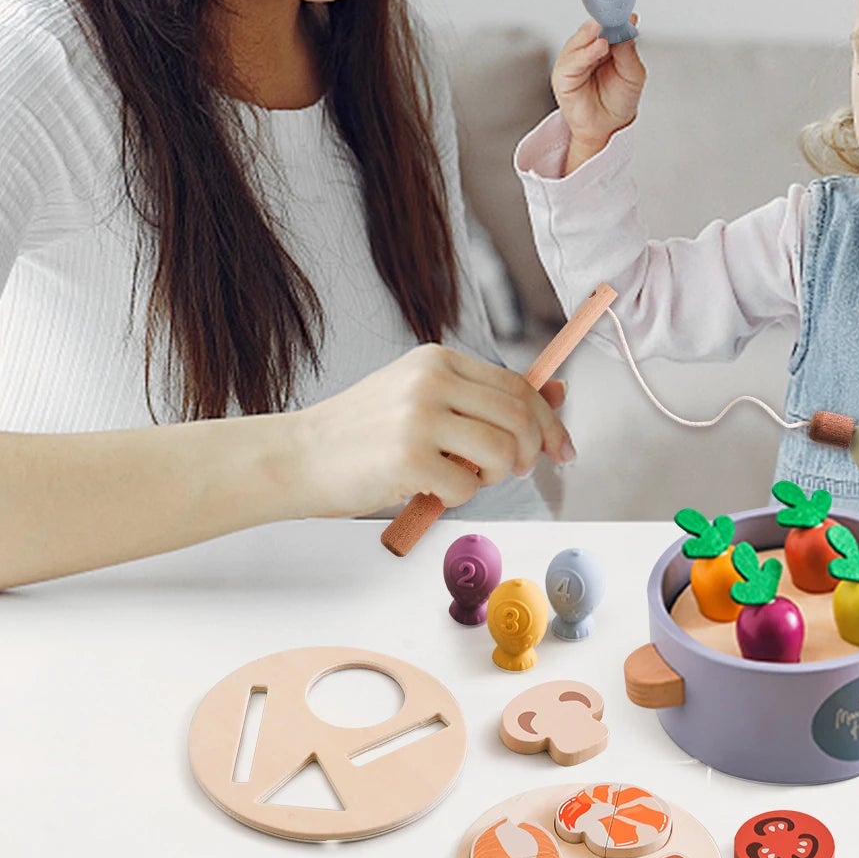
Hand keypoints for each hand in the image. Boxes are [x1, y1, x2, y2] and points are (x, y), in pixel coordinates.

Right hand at [284, 344, 573, 517]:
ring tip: (461, 478)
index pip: (518, 386)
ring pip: (501, 451)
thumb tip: (556, 394)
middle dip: (529, 453)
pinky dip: (457, 497)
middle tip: (512, 471)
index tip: (561, 449)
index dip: (548, 421)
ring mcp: (419, 417)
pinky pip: (466, 487)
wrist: (297, 456)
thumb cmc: (363, 434)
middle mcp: (432, 381)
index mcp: (439, 361)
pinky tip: (428, 488)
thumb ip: (483, 399)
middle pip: (519, 417)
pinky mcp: (408, 458)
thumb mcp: (423, 399)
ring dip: (492, 477)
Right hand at [551, 16, 646, 171]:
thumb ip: (628, 50)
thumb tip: (628, 23)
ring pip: (580, 41)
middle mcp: (588, 49)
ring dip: (592, 34)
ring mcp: (574, 61)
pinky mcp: (563, 76)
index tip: (624, 4)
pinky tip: (599, 47)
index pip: (608, 23)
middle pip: (592, 28)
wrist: (607, 127)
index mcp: (605, 44)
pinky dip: (585, 53)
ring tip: (605, 28)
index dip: (615, 13)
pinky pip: (573, 61)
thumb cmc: (618, 100)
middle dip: (602, 18)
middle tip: (613, 9)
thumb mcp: (633, 74)